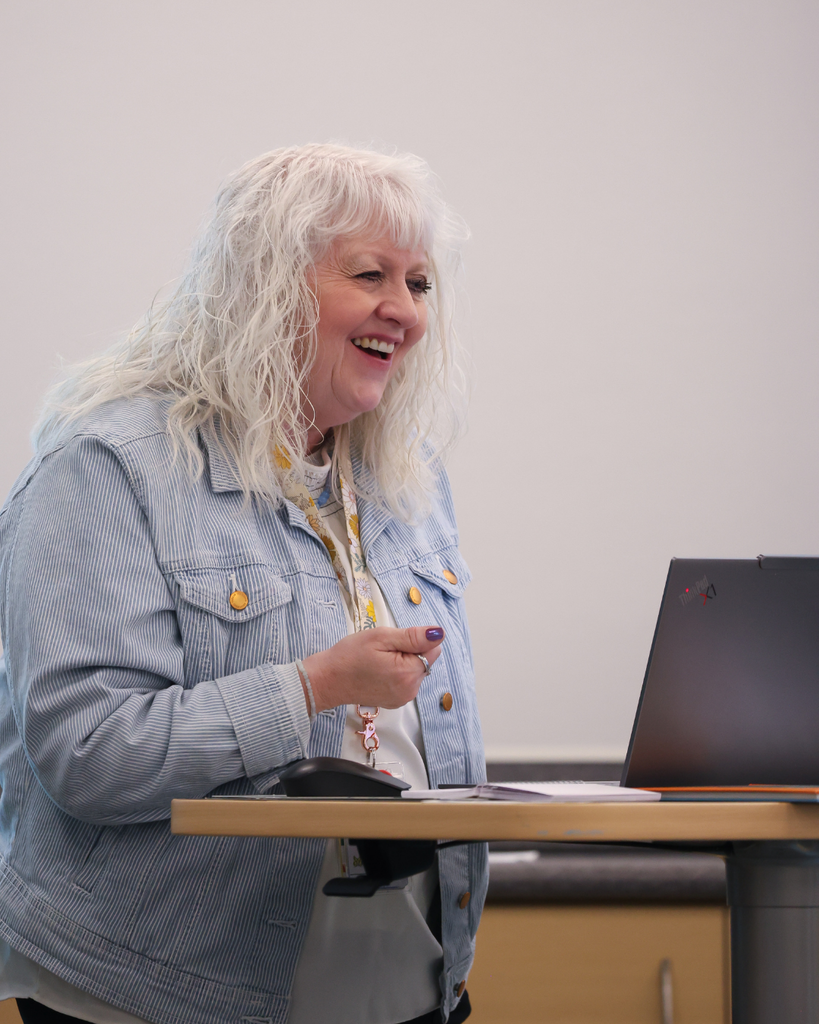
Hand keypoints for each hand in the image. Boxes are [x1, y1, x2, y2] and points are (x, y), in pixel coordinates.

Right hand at [300, 626, 444, 713]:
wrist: (327, 680)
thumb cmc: (350, 655)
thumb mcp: (381, 637)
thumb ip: (413, 636)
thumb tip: (439, 633)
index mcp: (409, 673)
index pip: (432, 649)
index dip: (415, 640)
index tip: (393, 642)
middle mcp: (410, 690)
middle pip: (425, 660)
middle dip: (409, 651)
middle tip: (383, 651)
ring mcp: (403, 698)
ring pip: (416, 670)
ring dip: (403, 661)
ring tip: (378, 661)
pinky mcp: (395, 701)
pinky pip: (406, 680)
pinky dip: (397, 672)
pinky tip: (378, 671)